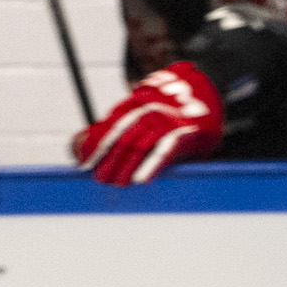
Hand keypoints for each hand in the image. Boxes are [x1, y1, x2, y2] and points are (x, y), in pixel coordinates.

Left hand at [72, 64, 221, 184]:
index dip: (95, 146)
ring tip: (117, 183)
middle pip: (123, 137)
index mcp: (134, 103)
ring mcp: (165, 119)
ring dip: (126, 167)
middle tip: (100, 179)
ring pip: (140, 145)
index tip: (85, 164)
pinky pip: (163, 151)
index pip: (109, 126)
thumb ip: (116, 129)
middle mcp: (148, 109)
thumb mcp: (140, 117)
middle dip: (109, 160)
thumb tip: (81, 146)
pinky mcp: (182, 131)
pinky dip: (151, 166)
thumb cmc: (165, 118)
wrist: (205, 105)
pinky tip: (140, 181)